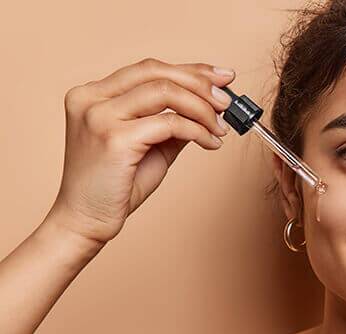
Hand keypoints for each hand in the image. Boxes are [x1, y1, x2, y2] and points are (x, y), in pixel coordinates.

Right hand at [47, 57, 234, 243]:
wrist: (86, 221)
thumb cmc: (116, 186)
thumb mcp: (150, 144)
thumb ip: (172, 121)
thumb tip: (211, 105)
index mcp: (93, 94)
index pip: (148, 69)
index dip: (191, 70)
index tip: (222, 78)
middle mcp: (91, 98)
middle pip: (157, 72)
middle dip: (201, 84)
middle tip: (227, 102)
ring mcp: (100, 116)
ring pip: (165, 92)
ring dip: (202, 108)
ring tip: (220, 127)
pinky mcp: (114, 139)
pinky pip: (170, 123)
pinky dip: (198, 130)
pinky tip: (210, 143)